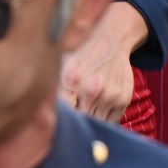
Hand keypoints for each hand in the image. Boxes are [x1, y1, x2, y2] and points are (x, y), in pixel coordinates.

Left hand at [60, 0, 145, 121]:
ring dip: (90, 123)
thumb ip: (56, 90)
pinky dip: (104, 121)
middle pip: (81, 121)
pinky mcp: (123, 99)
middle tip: (72, 122)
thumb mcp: (64, 67)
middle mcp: (92, 90)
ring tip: (86, 114)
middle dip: (76, 124)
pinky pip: (111, 122)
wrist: (112, 42)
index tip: (59, 126)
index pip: (64, 114)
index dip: (61, 123)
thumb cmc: (83, 57)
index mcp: (73, 81)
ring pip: (96, 124)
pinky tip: (99, 111)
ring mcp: (110, 95)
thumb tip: (44, 116)